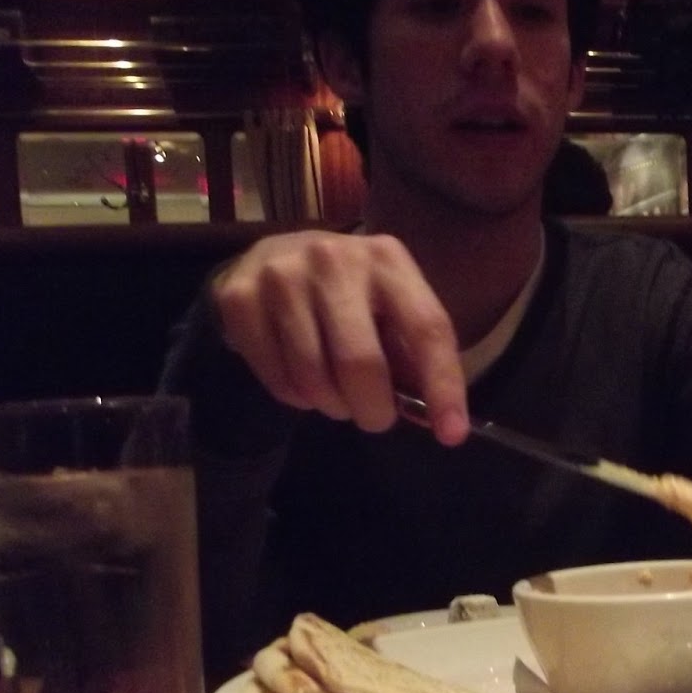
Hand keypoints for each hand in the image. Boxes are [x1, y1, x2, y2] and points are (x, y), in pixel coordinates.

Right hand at [212, 231, 469, 441]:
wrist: (274, 258)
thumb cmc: (350, 295)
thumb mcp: (390, 309)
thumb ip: (411, 357)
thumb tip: (435, 419)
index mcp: (388, 259)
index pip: (427, 328)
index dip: (443, 386)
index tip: (451, 434)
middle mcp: (335, 259)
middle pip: (361, 362)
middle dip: (373, 410)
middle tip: (375, 418)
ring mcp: (282, 275)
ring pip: (313, 378)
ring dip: (332, 405)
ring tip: (336, 396)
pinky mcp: (240, 297)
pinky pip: (276, 379)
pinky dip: (295, 398)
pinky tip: (301, 383)